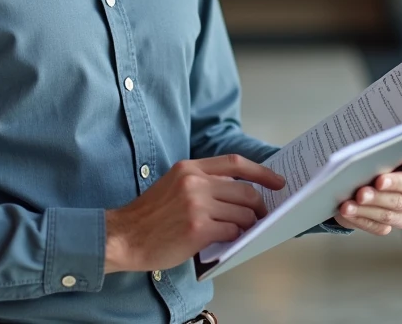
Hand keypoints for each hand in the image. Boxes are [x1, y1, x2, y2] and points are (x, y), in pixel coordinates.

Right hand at [104, 154, 285, 273]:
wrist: (125, 237)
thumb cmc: (149, 216)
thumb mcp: (173, 185)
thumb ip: (202, 183)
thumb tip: (238, 193)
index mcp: (189, 168)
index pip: (235, 163)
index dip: (261, 172)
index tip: (277, 181)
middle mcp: (194, 182)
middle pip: (245, 190)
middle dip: (259, 205)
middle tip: (261, 215)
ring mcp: (197, 205)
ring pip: (243, 212)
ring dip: (248, 224)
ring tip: (242, 229)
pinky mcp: (198, 229)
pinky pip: (232, 230)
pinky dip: (235, 236)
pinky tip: (227, 239)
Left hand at [332, 150, 401, 234]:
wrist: (357, 179)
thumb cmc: (368, 158)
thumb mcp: (372, 148)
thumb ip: (375, 147)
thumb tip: (362, 149)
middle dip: (389, 186)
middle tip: (372, 184)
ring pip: (391, 211)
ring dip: (369, 207)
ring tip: (350, 203)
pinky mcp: (391, 223)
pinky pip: (378, 226)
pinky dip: (361, 219)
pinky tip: (346, 212)